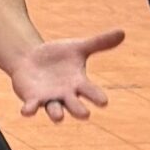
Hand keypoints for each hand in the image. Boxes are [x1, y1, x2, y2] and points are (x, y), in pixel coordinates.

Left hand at [7, 30, 123, 122]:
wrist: (31, 60)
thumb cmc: (58, 57)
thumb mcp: (78, 48)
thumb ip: (99, 43)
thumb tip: (123, 32)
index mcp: (79, 84)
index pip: (91, 92)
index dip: (97, 97)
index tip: (103, 102)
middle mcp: (66, 95)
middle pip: (74, 106)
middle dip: (78, 110)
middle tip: (85, 115)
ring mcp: (49, 99)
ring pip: (55, 110)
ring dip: (56, 114)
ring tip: (59, 117)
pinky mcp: (32, 98)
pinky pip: (31, 107)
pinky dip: (29, 110)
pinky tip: (26, 112)